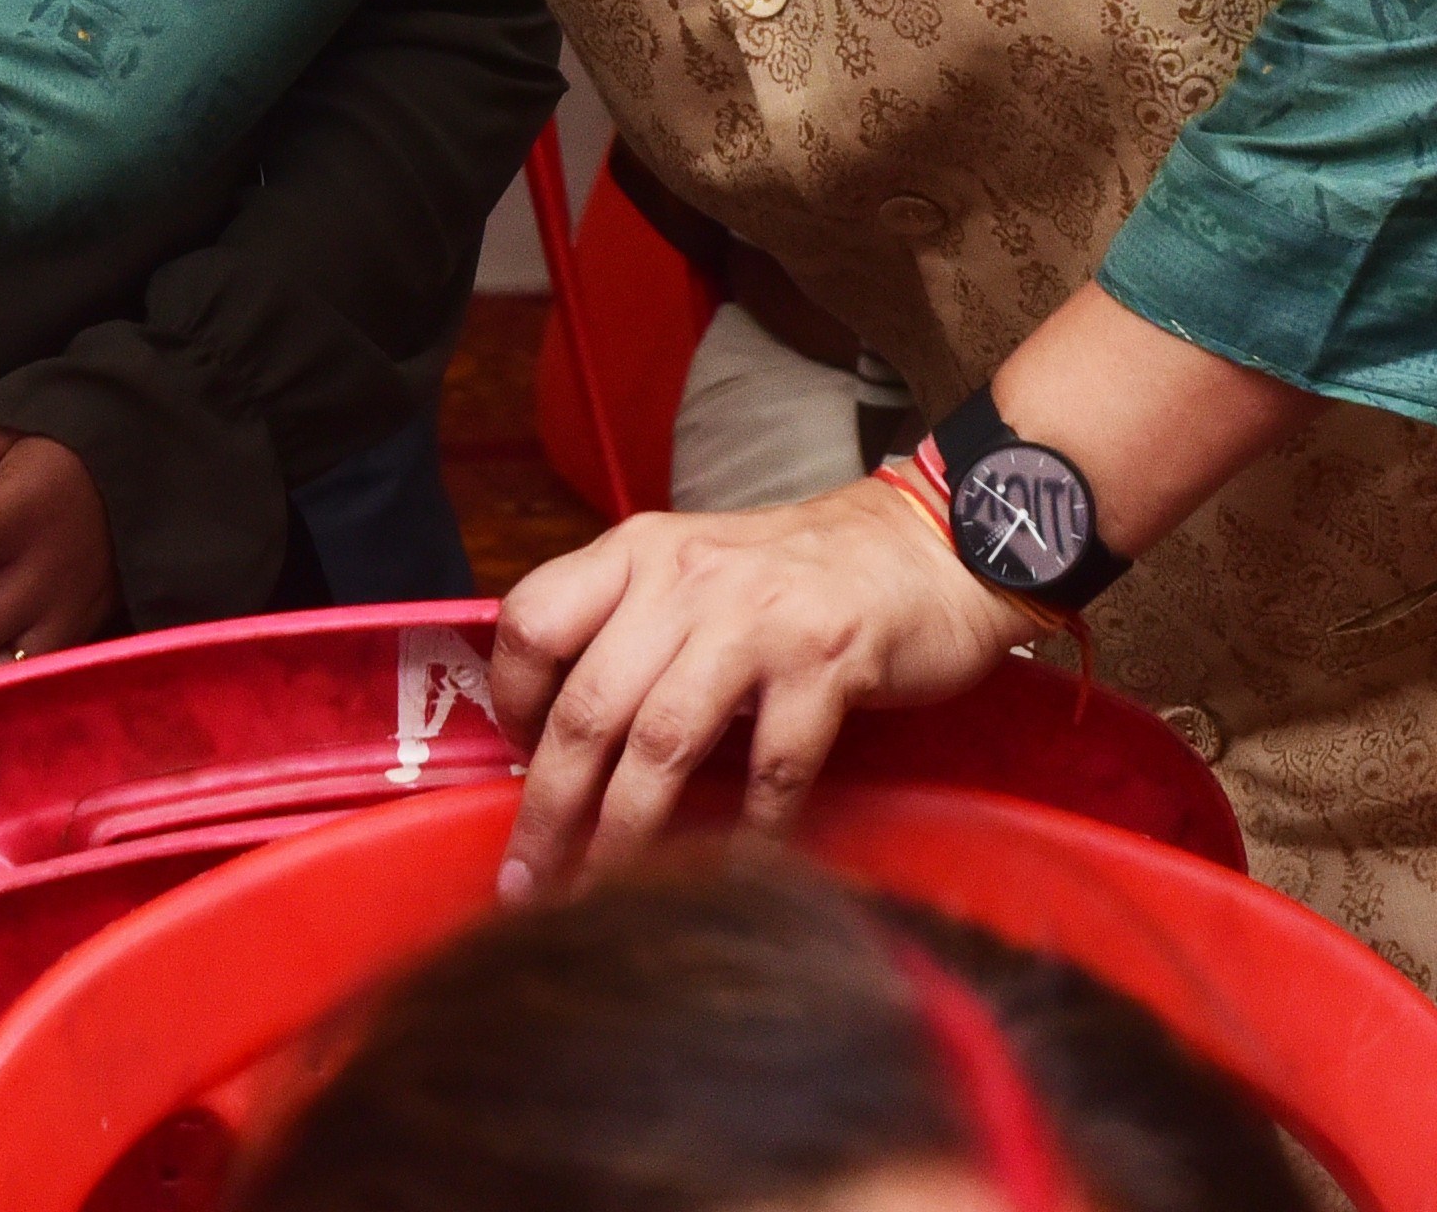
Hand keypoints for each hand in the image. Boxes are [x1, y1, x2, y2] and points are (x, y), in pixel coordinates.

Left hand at [481, 479, 1036, 899]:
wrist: (927, 541)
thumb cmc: (797, 572)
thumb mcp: (693, 568)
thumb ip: (628, 624)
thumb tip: (557, 725)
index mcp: (636, 552)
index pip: (532, 620)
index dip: (509, 700)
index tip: (515, 764)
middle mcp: (683, 579)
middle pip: (589, 704)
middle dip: (550, 807)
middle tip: (524, 881)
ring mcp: (756, 620)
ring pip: (663, 743)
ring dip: (625, 834)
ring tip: (599, 896)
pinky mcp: (828, 661)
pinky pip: (772, 767)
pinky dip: (750, 829)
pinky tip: (731, 869)